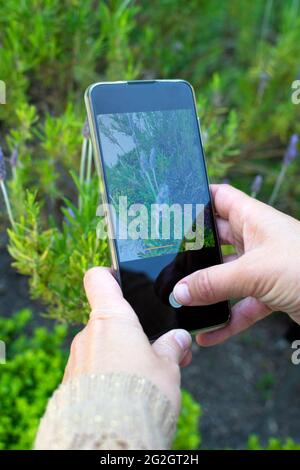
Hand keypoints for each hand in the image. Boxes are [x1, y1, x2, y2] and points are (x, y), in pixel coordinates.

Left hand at [63, 267, 191, 412]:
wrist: (107, 436)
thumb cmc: (141, 393)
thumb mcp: (167, 367)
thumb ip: (172, 348)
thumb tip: (179, 339)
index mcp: (112, 318)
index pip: (99, 278)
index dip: (110, 273)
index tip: (122, 278)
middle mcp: (90, 333)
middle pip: (109, 319)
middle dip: (131, 331)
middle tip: (154, 350)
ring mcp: (77, 358)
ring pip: (102, 346)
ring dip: (121, 354)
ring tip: (145, 376)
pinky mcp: (71, 383)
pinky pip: (92, 369)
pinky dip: (108, 374)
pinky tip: (126, 391)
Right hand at [172, 184, 299, 345]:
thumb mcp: (255, 272)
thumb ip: (214, 282)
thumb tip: (179, 292)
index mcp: (254, 219)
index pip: (220, 197)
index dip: (199, 197)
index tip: (173, 207)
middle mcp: (257, 240)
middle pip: (218, 239)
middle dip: (195, 250)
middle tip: (167, 257)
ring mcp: (264, 267)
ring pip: (227, 276)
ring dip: (208, 290)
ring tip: (182, 300)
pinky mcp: (271, 294)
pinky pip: (241, 306)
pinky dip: (227, 320)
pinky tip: (209, 335)